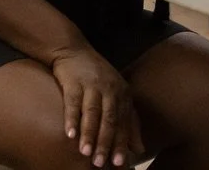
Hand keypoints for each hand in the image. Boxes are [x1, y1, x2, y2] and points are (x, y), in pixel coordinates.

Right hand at [51, 48, 143, 167]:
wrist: (74, 51)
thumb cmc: (97, 79)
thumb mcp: (117, 97)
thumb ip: (129, 122)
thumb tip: (139, 149)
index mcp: (123, 94)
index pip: (124, 123)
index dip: (122, 143)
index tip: (119, 163)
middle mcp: (110, 88)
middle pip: (109, 119)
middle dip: (105, 142)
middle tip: (100, 163)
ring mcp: (92, 84)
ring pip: (92, 112)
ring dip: (89, 133)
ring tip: (85, 153)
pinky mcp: (74, 82)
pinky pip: (73, 102)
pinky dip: (71, 118)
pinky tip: (69, 134)